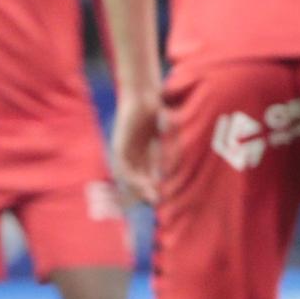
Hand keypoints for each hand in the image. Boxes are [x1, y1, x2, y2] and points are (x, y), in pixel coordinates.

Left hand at [111, 87, 162, 204]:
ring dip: (140, 186)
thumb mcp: (166, 137)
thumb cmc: (158, 112)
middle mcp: (131, 155)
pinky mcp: (118, 146)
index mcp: (142, 154)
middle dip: (145, 191)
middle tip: (157, 202)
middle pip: (135, 180)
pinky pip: (123, 166)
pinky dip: (133, 175)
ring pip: (129, 176)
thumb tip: (181, 171)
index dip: (152, 188)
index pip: (145, 177)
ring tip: (152, 195)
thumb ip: (170, 153)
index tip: (162, 199)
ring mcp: (124, 151)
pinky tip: (144, 182)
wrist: (144, 96)